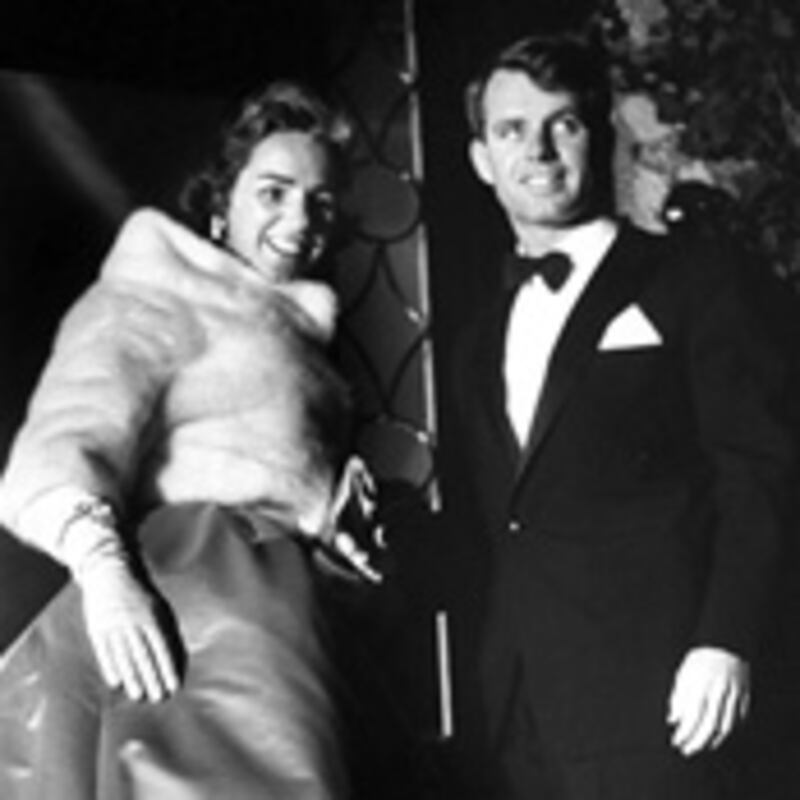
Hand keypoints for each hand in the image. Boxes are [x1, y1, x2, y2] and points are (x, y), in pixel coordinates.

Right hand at [79, 557, 180, 702]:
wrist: (111, 571)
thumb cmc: (143, 596)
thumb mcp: (160, 608)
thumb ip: (169, 632)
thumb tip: (180, 660)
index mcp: (153, 615)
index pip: (163, 648)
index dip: (169, 668)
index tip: (175, 687)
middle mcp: (133, 621)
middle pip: (144, 655)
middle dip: (152, 678)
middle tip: (158, 698)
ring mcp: (114, 624)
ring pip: (124, 657)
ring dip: (132, 678)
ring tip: (138, 696)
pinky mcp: (97, 627)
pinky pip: (105, 652)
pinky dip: (111, 668)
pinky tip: (117, 683)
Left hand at [667, 646, 749, 755]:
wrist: (726, 643)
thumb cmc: (700, 659)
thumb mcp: (683, 673)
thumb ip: (678, 697)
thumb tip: (672, 720)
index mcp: (700, 684)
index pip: (691, 716)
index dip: (684, 733)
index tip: (676, 742)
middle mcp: (717, 691)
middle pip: (709, 726)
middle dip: (696, 742)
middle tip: (686, 750)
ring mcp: (733, 695)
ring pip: (725, 725)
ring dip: (713, 740)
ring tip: (701, 746)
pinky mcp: (744, 696)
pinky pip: (738, 719)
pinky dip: (729, 730)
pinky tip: (719, 735)